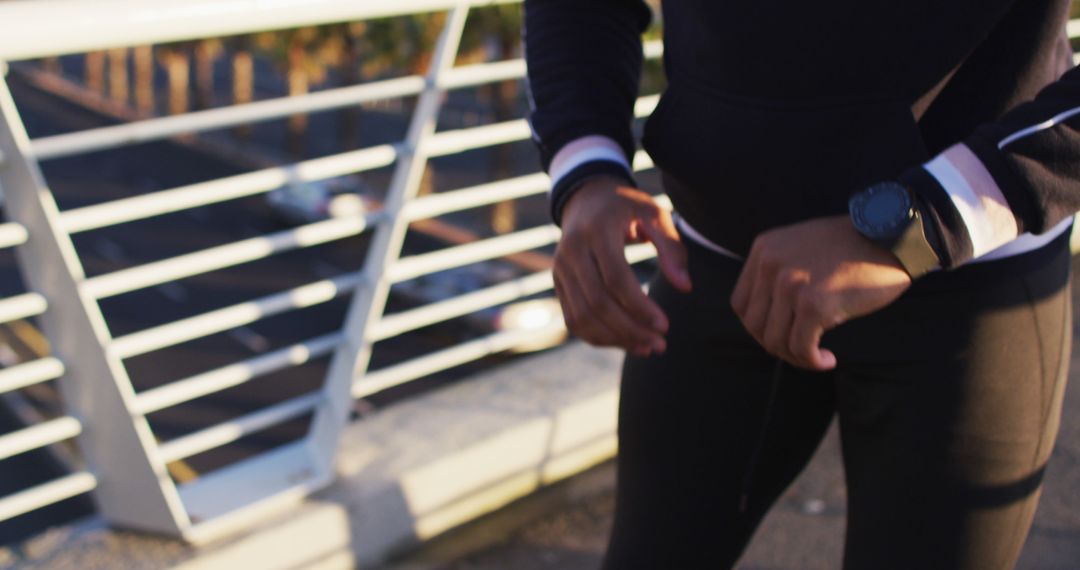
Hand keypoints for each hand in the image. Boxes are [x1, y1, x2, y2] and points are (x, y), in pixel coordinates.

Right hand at [555, 177, 691, 356]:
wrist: (586, 197)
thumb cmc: (626, 207)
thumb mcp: (654, 214)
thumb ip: (671, 248)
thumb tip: (685, 287)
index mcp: (596, 231)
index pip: (615, 278)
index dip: (640, 307)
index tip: (665, 325)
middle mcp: (571, 251)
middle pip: (597, 303)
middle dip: (630, 330)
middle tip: (660, 345)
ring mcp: (560, 269)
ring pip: (583, 316)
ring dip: (615, 339)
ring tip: (646, 348)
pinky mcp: (558, 283)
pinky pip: (574, 319)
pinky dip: (598, 337)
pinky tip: (625, 342)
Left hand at [731, 215, 911, 370]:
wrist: (892, 236)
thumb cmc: (852, 245)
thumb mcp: (801, 246)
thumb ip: (778, 272)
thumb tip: (768, 318)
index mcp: (764, 249)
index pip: (740, 303)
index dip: (757, 327)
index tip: (781, 334)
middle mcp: (771, 265)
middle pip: (754, 325)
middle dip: (776, 345)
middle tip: (801, 350)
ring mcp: (791, 284)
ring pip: (775, 341)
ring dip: (795, 357)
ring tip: (816, 356)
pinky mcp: (814, 304)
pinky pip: (801, 348)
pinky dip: (812, 361)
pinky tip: (828, 360)